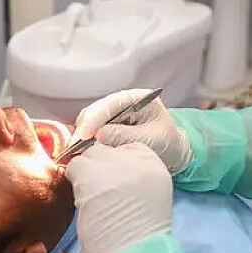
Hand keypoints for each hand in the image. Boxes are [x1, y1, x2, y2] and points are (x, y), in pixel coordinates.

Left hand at [66, 143, 172, 252]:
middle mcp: (135, 158)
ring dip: (85, 175)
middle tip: (99, 193)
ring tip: (90, 199)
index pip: (127, 148)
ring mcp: (111, 164)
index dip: (116, 165)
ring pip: (88, 157)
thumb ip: (136, 178)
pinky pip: (73, 167)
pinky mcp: (90, 174)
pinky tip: (82, 201)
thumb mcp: (152, 198)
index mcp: (155, 163)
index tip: (115, 185)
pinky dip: (74, 183)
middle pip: (106, 151)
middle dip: (100, 169)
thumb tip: (112, 173)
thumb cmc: (142, 237)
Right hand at [75, 88, 192, 174]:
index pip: (113, 103)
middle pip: (99, 109)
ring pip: (93, 119)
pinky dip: (87, 138)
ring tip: (75, 148)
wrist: (175, 153)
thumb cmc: (168, 143)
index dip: (96, 117)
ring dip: (84, 132)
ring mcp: (118, 114)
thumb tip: (99, 134)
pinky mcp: (112, 126)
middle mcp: (126, 103)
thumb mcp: (150, 140)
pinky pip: (95, 129)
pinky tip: (81, 148)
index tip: (85, 133)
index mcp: (140, 99)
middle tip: (75, 144)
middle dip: (86, 125)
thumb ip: (125, 135)